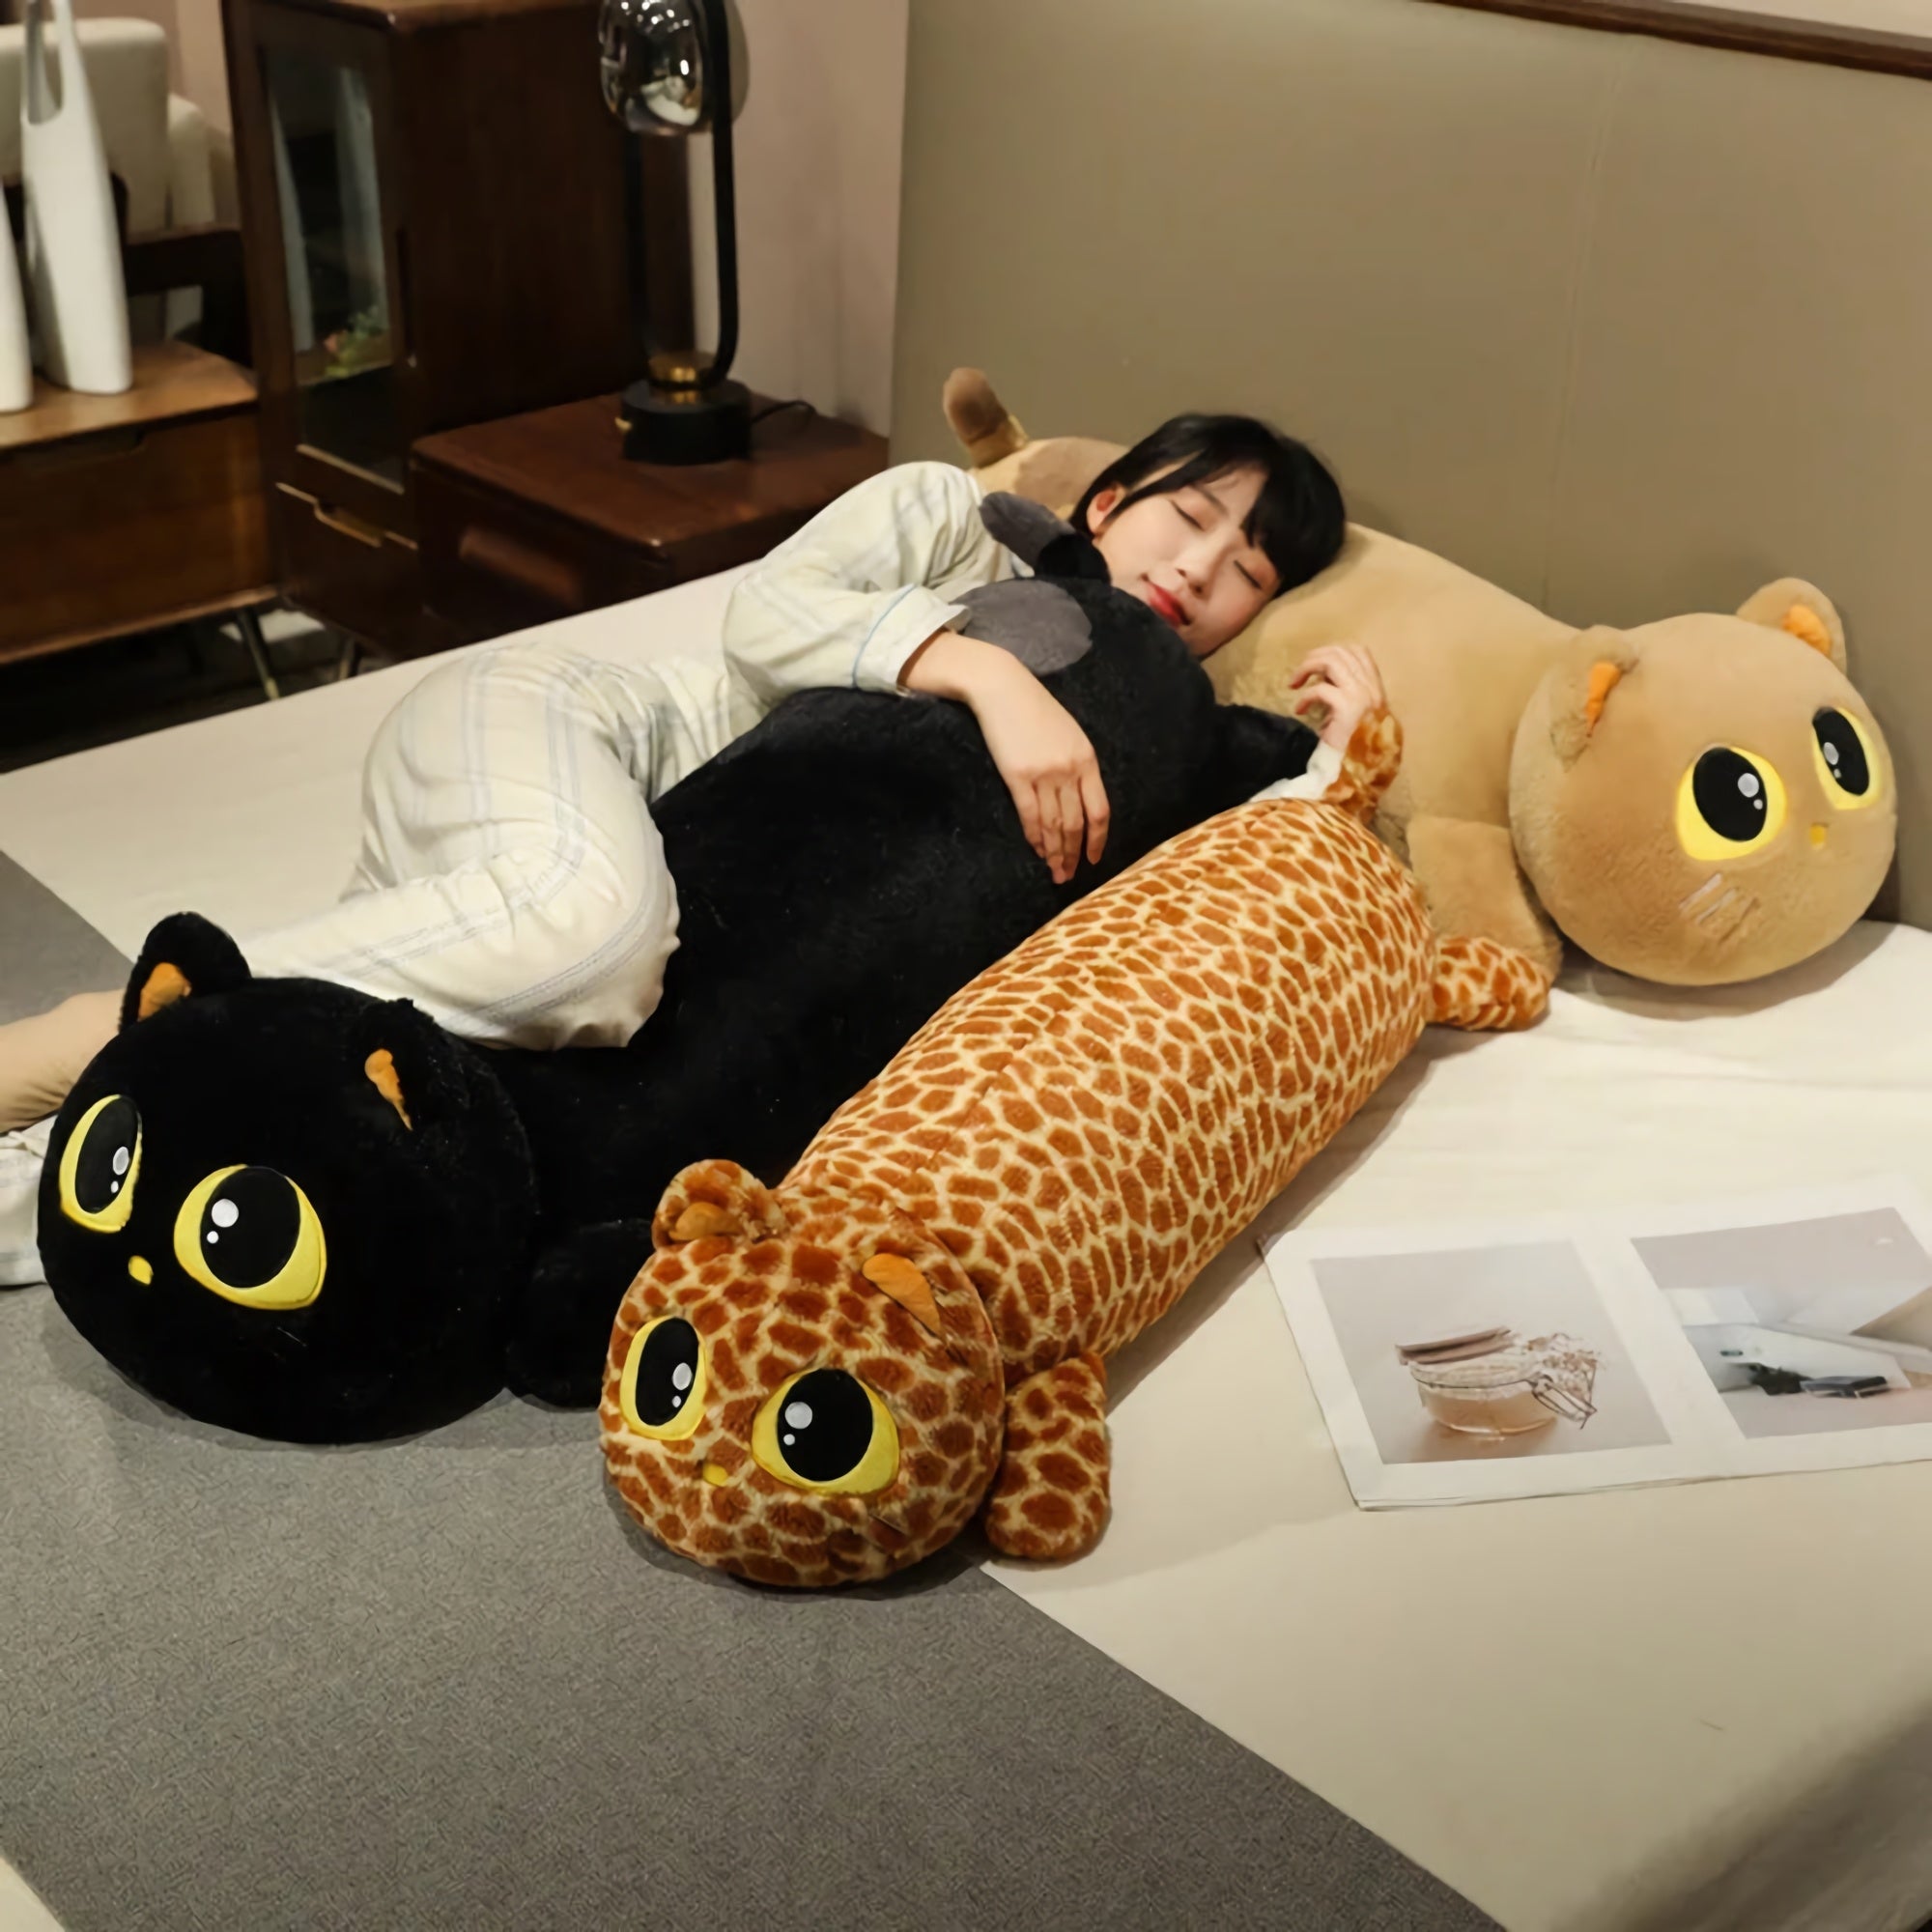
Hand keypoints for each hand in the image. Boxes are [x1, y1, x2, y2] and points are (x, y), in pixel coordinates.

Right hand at [901, 632, 1110, 883]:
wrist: (1003, 688)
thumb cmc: (1034, 709)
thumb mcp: (1068, 734)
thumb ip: (1076, 765)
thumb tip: (1077, 800)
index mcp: (1087, 760)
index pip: (1100, 810)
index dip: (1098, 840)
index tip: (1095, 859)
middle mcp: (1070, 770)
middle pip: (1077, 824)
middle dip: (1075, 854)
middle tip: (1069, 876)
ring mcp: (1044, 774)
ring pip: (1055, 825)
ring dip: (1055, 852)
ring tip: (1054, 873)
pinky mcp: (1018, 776)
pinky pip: (1030, 816)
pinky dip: (1035, 837)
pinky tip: (1037, 851)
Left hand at [1287, 643, 1384, 751]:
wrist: (1356, 775)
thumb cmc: (1351, 748)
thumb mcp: (1351, 715)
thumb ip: (1344, 692)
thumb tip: (1322, 676)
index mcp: (1375, 688)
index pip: (1360, 651)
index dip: (1334, 651)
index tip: (1316, 666)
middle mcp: (1372, 689)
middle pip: (1342, 651)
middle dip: (1315, 657)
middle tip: (1298, 675)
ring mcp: (1362, 697)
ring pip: (1332, 661)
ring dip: (1308, 667)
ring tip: (1294, 684)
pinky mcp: (1348, 709)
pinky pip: (1321, 689)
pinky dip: (1305, 697)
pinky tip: (1300, 710)